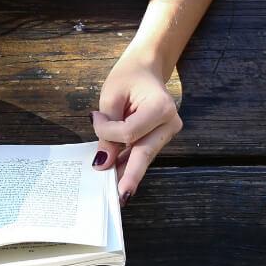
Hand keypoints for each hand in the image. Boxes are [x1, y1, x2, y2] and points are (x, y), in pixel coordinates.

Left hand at [91, 53, 181, 202]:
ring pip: (143, 157)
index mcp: (160, 107)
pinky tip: (117, 177)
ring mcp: (168, 133)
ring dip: (126, 171)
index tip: (95, 117)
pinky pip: (143, 153)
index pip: (130, 132)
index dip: (107, 132)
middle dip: (129, 175)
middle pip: (144, 153)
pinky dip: (129, 163)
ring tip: (112, 193)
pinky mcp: (161, 138)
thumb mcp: (111, 98)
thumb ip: (107, 130)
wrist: (146, 68)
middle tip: (119, 197)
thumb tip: (104, 164)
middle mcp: (170, 123)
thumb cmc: (128, 77)